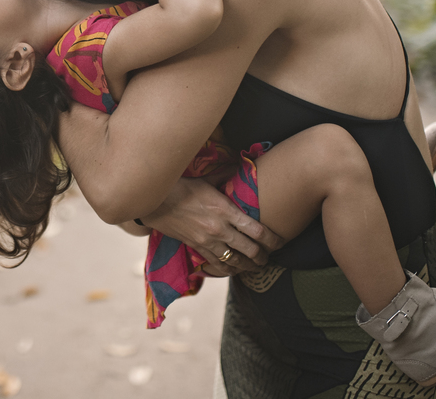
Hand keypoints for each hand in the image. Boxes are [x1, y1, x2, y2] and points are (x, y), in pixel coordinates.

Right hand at [139, 177, 284, 276]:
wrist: (155, 201)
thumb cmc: (181, 186)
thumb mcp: (207, 179)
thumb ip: (227, 176)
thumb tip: (243, 165)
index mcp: (225, 210)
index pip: (257, 231)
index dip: (273, 240)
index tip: (280, 242)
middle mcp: (219, 229)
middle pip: (250, 250)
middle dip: (263, 257)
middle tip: (270, 258)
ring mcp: (207, 241)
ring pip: (235, 261)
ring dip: (248, 266)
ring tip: (256, 267)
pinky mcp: (196, 248)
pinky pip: (216, 265)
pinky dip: (228, 270)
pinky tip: (234, 271)